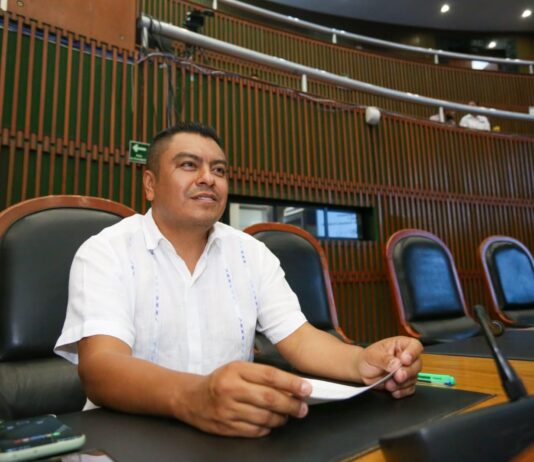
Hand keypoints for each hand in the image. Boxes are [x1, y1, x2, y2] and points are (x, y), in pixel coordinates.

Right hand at [183, 361, 311, 436]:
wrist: (191, 398)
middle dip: (291, 404)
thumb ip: (261, 376)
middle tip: (302, 407)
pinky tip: (271, 423)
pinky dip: (267, 428)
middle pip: (269, 398)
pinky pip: (254, 430)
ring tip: (287, 415)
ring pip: (264, 417)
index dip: (291, 383)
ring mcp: (227, 409)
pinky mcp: (225, 427)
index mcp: (236, 370)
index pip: (270, 376)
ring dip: (281, 418)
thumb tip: (291, 387)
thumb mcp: (238, 369)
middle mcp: (231, 389)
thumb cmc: (220, 381)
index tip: (307, 388)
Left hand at [357, 336, 422, 398]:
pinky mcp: (405, 382)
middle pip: (417, 364)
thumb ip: (384, 359)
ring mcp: (407, 370)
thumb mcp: (373, 355)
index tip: (404, 361)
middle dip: (407, 372)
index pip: (415, 346)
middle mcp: (406, 357)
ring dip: (402, 383)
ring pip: (414, 378)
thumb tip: (396, 364)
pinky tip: (393, 390)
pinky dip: (402, 391)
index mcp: (400, 345)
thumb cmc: (368, 358)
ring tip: (388, 383)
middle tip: (397, 376)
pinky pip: (410, 388)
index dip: (412, 353)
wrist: (362, 371)